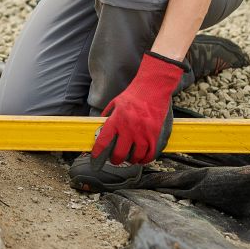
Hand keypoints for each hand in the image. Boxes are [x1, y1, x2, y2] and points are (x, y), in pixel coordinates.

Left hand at [91, 51, 185, 165]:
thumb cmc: (134, 94)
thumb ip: (108, 115)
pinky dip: (145, 159)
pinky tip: (142, 158)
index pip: (103, 140)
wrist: (153, 88)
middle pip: (119, 153)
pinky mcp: (154, 134)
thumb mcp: (115, 102)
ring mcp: (142, 133)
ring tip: (129, 159)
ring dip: (131, 160)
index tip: (95, 157)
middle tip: (114, 160)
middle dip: (115, 160)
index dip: (98, 152)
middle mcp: (128, 128)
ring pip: (135, 156)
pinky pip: (150, 153)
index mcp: (116, 120)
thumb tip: (100, 125)